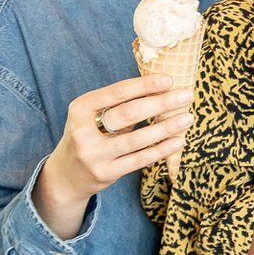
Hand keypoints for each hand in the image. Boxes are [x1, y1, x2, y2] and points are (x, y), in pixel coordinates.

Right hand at [35, 73, 192, 234]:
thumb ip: (119, 103)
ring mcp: (94, 154)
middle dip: (161, 103)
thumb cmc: (88, 136)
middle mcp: (83, 131)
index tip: (169, 80)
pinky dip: (161, 150)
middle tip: (186, 96)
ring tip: (187, 118)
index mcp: (80, 108)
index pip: (117, 92)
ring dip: (166, 127)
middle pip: (129, 113)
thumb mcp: (92, 115)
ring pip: (137, 139)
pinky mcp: (106, 173)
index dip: (145, 85)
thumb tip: (162, 88)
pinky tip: (178, 141)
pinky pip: (139, 160)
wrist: (66, 175)